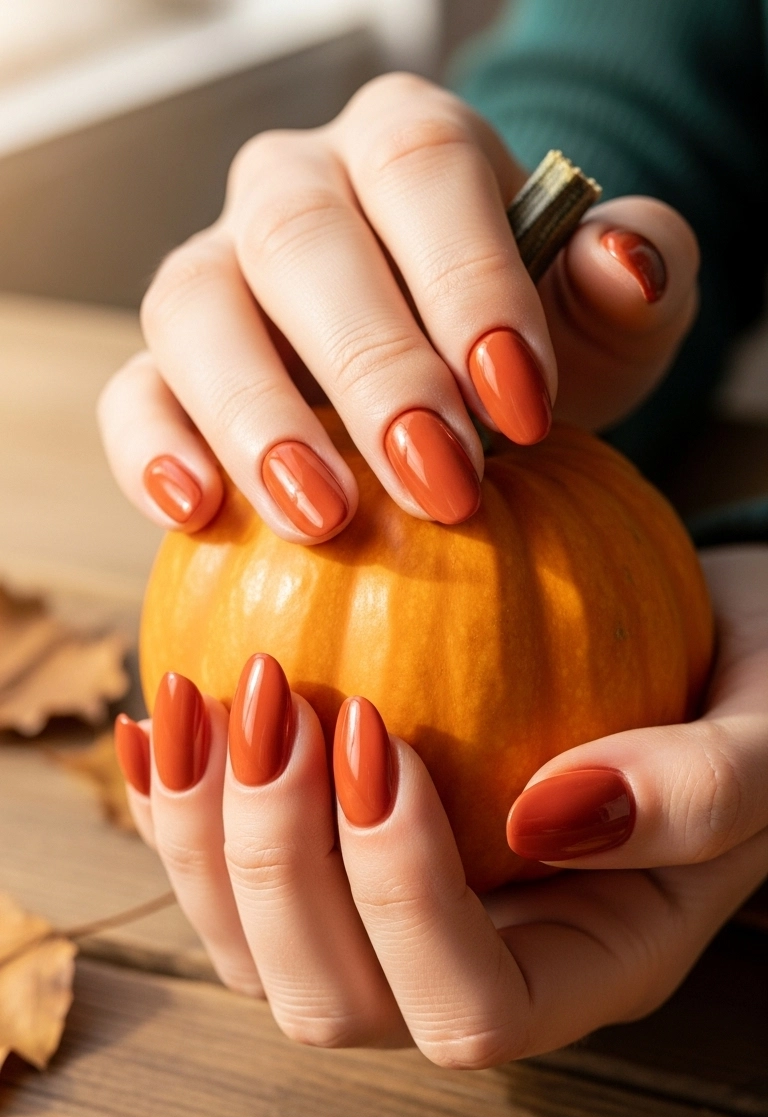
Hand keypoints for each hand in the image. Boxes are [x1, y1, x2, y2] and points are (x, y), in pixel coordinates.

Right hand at [98, 73, 697, 544]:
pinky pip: (133, 391)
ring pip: (195, 308)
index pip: (422, 170)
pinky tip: (196, 511)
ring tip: (322, 515)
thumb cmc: (531, 339)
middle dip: (372, 366)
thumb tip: (624, 266)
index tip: (523, 406)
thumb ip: (633, 278)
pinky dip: (152, 449)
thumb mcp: (606, 313)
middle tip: (440, 481)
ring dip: (254, 416)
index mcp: (406, 143)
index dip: (469, 281)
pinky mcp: (167, 367)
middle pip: (300, 238)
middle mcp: (294, 189)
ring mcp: (217, 272)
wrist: (460, 387)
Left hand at [114, 547, 767, 1062]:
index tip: (381, 732)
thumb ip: (703, 791)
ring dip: (202, 838)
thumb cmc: (756, 690)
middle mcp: (480, 973)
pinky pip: (230, 875)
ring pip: (257, 957)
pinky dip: (177, 805)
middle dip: (275, 866)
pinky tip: (158, 711)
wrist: (703, 650)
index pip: (469, 1010)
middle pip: (332, 1002)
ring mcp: (400, 929)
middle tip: (272, 699)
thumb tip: (549, 812)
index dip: (401, 898)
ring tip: (198, 695)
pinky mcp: (344, 865)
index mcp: (587, 971)